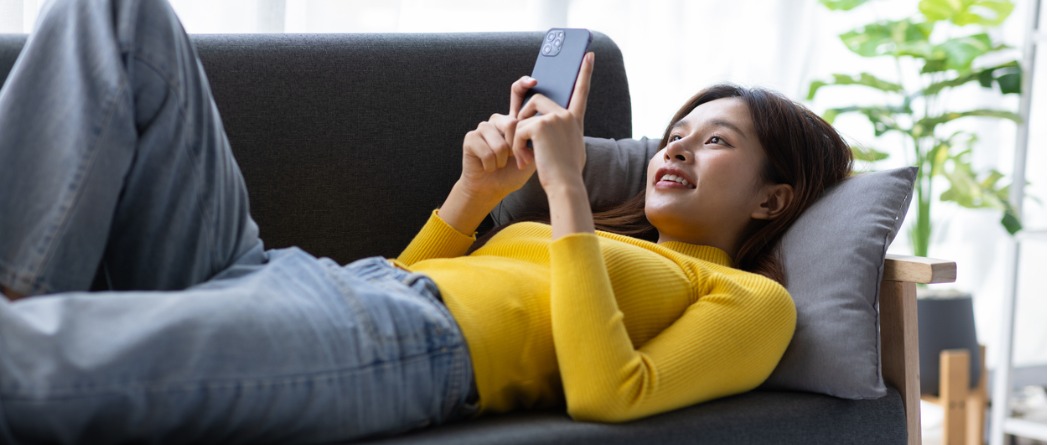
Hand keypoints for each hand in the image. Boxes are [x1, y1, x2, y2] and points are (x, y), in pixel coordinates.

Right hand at [457, 112, 535, 204]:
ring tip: (497, 164)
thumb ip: (536, 143)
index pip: (523, 123)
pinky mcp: (470, 138)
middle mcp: (496, 121)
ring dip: (501, 161)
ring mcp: (482, 128)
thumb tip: (535, 131)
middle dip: (514, 151)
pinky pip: (487, 154)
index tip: (523, 160)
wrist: (491, 189)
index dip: (524, 146)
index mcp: (511, 122)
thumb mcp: (530, 159)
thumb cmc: (511, 173)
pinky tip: (486, 167)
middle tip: (509, 161)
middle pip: (511, 125)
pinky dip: (490, 166)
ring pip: (500, 145)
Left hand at [512, 52, 593, 193]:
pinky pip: (518, 130)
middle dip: (523, 116)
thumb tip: (563, 128)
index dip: (585, 72)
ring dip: (518, 135)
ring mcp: (554, 118)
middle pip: (536, 100)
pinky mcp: (540, 125)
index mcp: (574, 120)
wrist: (565, 185)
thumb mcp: (572, 149)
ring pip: (524, 116)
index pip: (581, 91)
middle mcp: (566, 115)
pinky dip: (516, 146)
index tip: (588, 55)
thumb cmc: (567, 174)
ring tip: (524, 155)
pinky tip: (525, 160)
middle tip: (522, 139)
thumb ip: (566, 134)